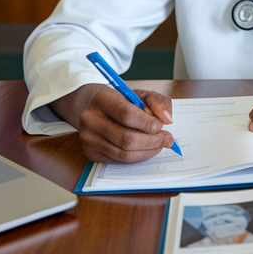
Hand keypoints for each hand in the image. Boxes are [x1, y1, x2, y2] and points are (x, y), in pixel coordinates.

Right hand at [52, 83, 176, 163]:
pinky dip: (136, 156)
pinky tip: (143, 148)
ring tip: (158, 144)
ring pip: (124, 154)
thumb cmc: (115, 100)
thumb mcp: (135, 93)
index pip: (127, 115)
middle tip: (166, 139)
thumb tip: (166, 119)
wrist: (86, 106)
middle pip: (126, 139)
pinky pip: (118, 160)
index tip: (161, 127)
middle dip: (152, 141)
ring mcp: (88, 139)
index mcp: (101, 99)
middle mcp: (90, 120)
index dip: (148, 124)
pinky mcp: (90, 153)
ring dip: (147, 152)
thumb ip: (156, 101)